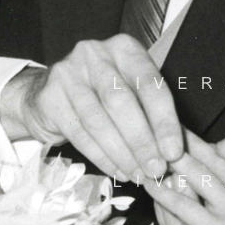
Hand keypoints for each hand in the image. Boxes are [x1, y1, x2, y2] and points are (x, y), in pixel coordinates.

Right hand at [0, 35, 182, 181]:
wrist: (48, 94)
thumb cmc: (104, 94)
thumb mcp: (133, 92)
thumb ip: (153, 114)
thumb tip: (175, 154)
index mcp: (125, 49)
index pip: (150, 85)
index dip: (164, 122)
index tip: (174, 153)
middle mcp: (95, 54)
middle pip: (122, 103)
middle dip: (142, 141)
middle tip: (155, 169)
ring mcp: (68, 73)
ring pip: (99, 121)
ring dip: (122, 154)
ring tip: (138, 175)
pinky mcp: (49, 96)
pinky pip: (79, 134)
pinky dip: (102, 157)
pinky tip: (117, 171)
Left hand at [155, 129, 224, 224]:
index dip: (220, 148)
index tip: (204, 140)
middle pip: (217, 160)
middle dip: (193, 143)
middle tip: (172, 128)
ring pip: (199, 177)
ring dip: (174, 161)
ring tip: (154, 148)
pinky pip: (186, 208)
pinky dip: (165, 194)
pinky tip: (151, 185)